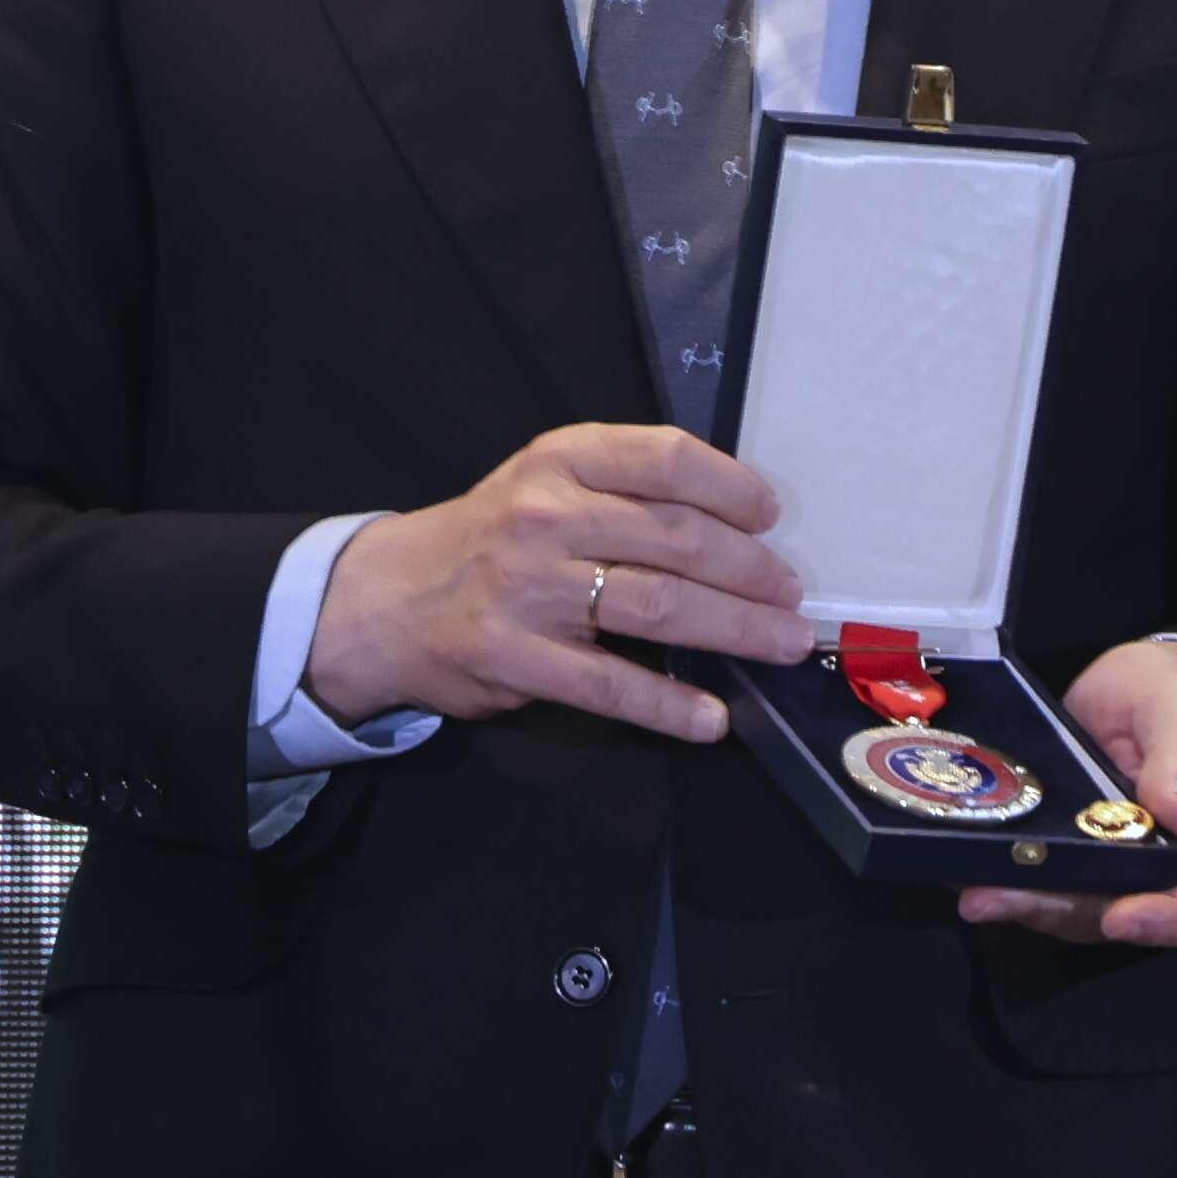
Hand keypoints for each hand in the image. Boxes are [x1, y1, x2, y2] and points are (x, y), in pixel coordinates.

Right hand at [305, 423, 813, 743]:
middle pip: (676, 537)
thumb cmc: (489, 537)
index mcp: (558, 458)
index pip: (664, 459)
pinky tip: (712, 718)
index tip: (769, 516)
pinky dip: (670, 705)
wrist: (384, 599)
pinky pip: (612, 685)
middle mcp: (545, 514)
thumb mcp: (543, 482)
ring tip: (780, 644)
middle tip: (791, 595)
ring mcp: (530, 588)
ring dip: (735, 629)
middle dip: (750, 570)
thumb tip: (734, 524)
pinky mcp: (516, 659)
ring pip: (658, 605)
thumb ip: (620, 490)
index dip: (730, 487)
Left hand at [957, 638, 1176, 951]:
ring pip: (1071, 904)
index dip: (1164, 922)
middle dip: (1057, 912)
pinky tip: (963, 865)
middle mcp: (1158, 869)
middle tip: (999, 899)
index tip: (1121, 917)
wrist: (1139, 685)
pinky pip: (1043, 877)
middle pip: (1118, 914)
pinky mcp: (1070, 849)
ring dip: (1021, 903)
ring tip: (973, 889)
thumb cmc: (1174, 696)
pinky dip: (1005, 877)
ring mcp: (1109, 864)